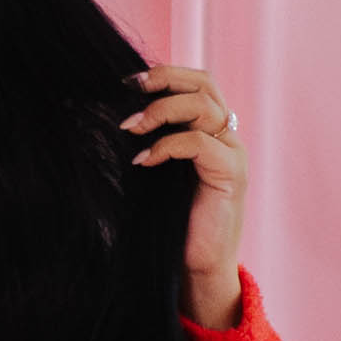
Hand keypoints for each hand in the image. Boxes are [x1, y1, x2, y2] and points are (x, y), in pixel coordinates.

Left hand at [128, 64, 246, 330]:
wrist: (196, 267)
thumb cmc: (169, 222)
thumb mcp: (153, 175)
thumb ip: (146, 143)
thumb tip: (108, 119)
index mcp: (209, 130)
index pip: (197, 82)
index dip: (166, 74)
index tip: (127, 83)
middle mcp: (225, 136)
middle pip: (205, 84)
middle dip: (166, 79)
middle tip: (130, 90)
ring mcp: (232, 153)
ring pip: (204, 107)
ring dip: (162, 110)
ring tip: (130, 128)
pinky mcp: (231, 174)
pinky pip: (200, 143)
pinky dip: (168, 145)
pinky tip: (143, 161)